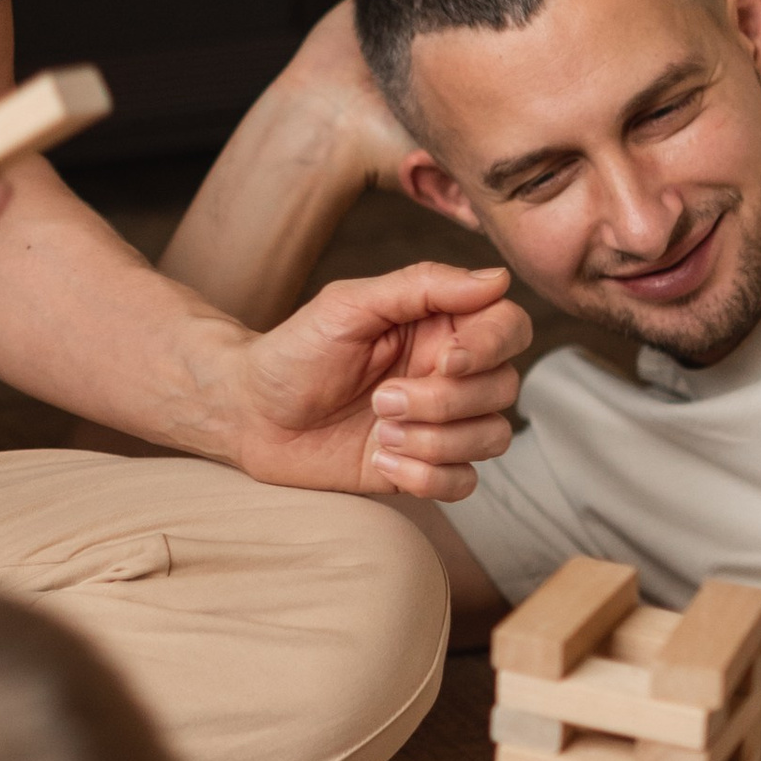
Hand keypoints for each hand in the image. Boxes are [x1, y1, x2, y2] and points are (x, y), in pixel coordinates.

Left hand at [219, 261, 528, 499]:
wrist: (251, 413)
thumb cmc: (295, 351)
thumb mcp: (350, 304)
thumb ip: (423, 286)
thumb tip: (496, 277)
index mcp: (439, 325)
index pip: (509, 327)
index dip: (491, 347)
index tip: (446, 361)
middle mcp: (449, 373)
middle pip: (504, 387)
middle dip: (445, 402)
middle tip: (382, 399)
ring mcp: (440, 423)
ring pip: (493, 437)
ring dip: (436, 441)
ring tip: (380, 432)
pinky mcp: (423, 466)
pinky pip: (466, 482)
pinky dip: (428, 476)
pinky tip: (382, 461)